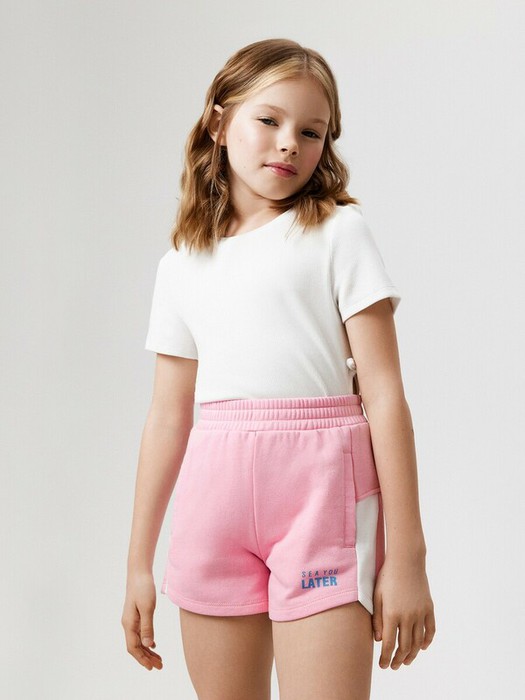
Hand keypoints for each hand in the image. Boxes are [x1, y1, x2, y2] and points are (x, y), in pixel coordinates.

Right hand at [121, 570, 162, 670]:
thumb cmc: (143, 588)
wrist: (138, 573)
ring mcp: (131, 620)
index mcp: (129, 624)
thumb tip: (148, 645)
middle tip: (160, 666)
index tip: (152, 668)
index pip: (134, 648)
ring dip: (148, 651)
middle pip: (136, 647)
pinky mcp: (136, 615)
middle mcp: (128, 624)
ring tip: (159, 659)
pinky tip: (154, 645)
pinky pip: (140, 633)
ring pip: (138, 641)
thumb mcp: (148, 607)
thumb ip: (147, 627)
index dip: (142, 659)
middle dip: (147, 658)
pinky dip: (147, 641)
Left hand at [372, 554, 435, 669]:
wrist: (406, 561)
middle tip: (394, 666)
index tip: (383, 665)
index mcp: (392, 614)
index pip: (389, 644)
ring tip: (406, 661)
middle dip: (398, 659)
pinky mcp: (429, 608)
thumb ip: (377, 619)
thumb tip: (379, 640)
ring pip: (418, 642)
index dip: (386, 657)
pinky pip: (431, 630)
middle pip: (405, 646)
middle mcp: (408, 616)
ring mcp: (420, 613)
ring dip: (412, 654)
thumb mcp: (377, 596)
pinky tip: (422, 647)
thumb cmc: (387, 576)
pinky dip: (427, 641)